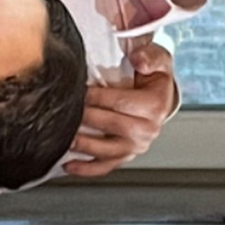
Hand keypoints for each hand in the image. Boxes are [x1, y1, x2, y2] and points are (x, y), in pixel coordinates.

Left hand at [62, 39, 179, 176]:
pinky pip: (105, 166)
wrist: (159, 96)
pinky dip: (87, 168)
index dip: (97, 96)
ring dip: (83, 145)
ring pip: (107, 150)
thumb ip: (150, 56)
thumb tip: (138, 60)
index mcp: (155, 105)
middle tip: (65, 110)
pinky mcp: (125, 155)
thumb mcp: (158, 59)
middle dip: (86, 117)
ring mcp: (136, 146)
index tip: (79, 90)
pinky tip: (69, 165)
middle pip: (111, 125)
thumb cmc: (154, 77)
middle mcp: (147, 129)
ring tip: (64, 137)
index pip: (121, 102)